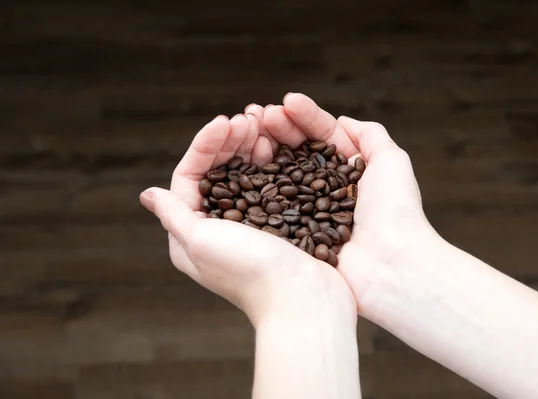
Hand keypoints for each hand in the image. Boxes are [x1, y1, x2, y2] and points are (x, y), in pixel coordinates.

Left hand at [139, 112, 356, 325]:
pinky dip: (272, 164)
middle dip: (230, 141)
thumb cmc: (250, 272)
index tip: (226, 121)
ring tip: (264, 124)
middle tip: (249, 118)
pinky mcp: (277, 225)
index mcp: (193, 234)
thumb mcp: (201, 241)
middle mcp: (219, 228)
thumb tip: (148, 193)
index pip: (190, 177)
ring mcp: (250, 226)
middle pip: (218, 172)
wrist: (305, 299)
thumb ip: (173, 215)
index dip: (205, 145)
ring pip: (245, 175)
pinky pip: (270, 185)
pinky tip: (279, 147)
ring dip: (251, 147)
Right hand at [256, 93, 443, 319]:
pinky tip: (245, 164)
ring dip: (265, 150)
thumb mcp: (392, 162)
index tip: (286, 101)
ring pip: (282, 174)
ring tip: (248, 129)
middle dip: (279, 129)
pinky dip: (259, 183)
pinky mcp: (294, 234)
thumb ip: (371, 135)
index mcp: (351, 172)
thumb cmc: (396, 212)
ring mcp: (309, 212)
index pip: (324, 136)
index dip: (305, 117)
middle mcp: (327, 190)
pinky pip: (273, 204)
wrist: (390, 266)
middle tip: (257, 113)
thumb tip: (342, 120)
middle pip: (298, 152)